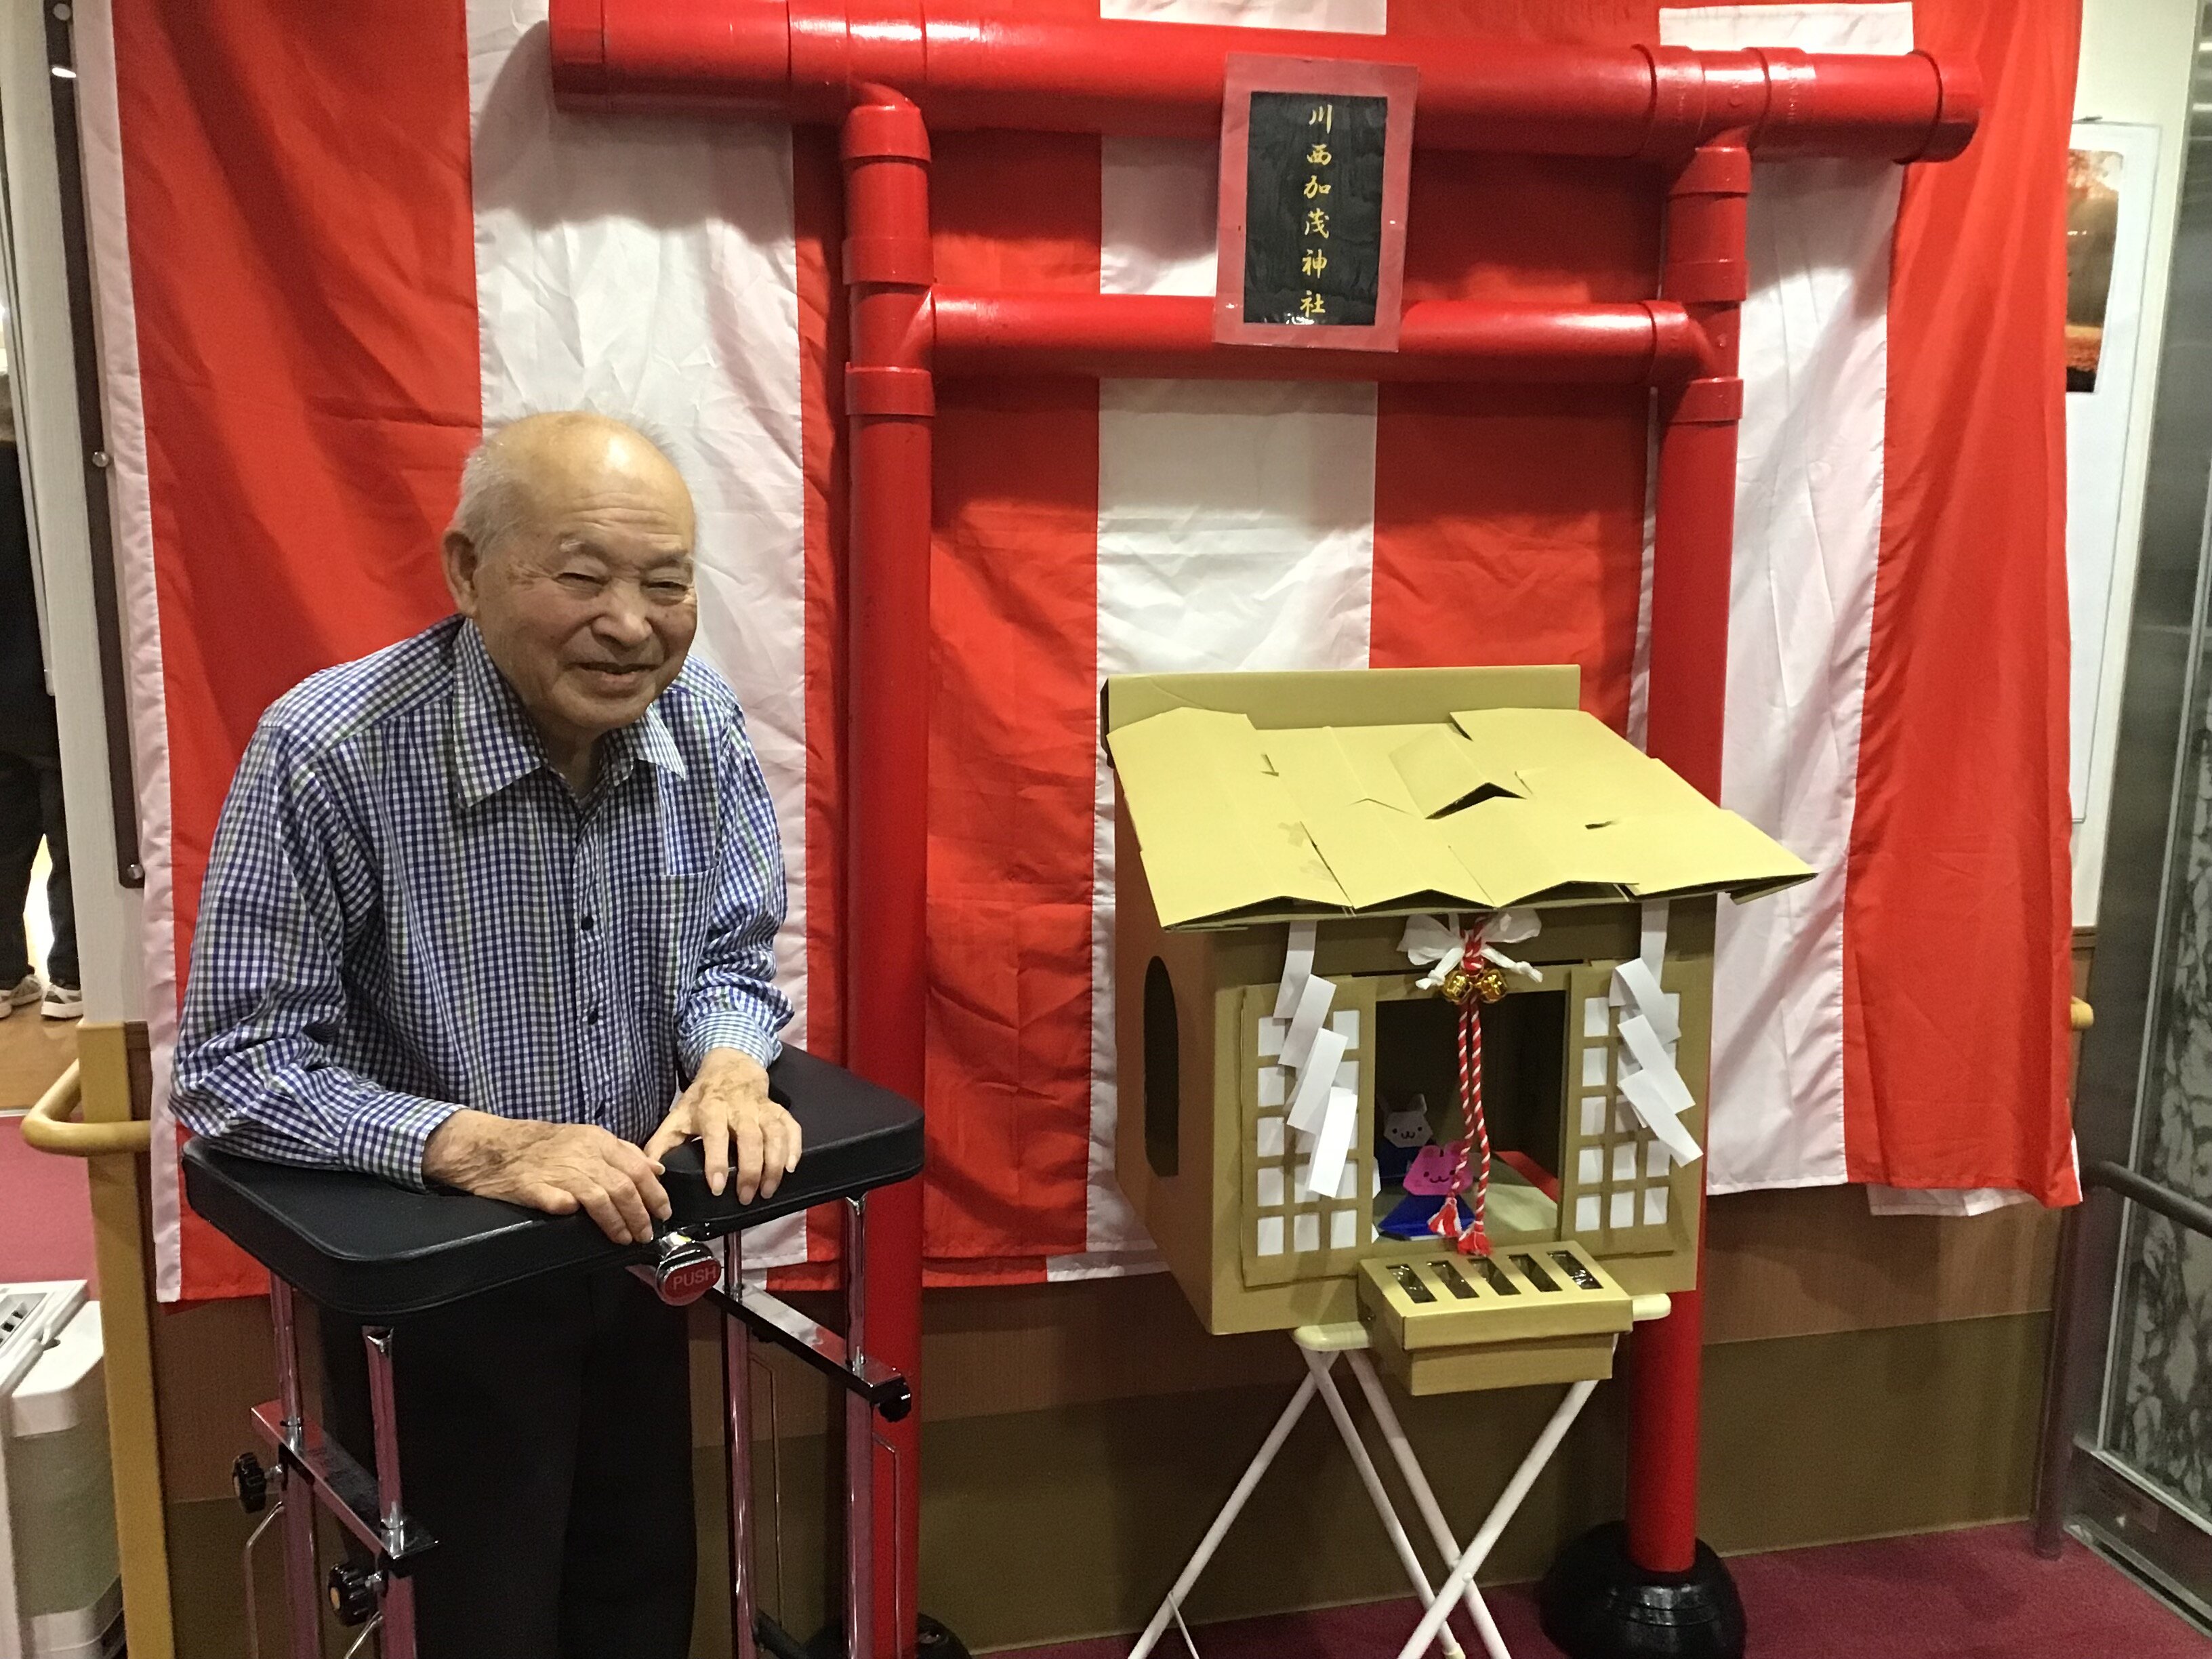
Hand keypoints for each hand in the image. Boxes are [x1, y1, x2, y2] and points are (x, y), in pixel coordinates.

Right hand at [423, 1111, 671, 1244]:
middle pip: (623, 1186)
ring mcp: (557, 1169)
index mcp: (597, 1140)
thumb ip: (623, 1154)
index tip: (663, 1213)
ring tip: (624, 1239)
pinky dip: (569, 1209)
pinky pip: (555, 1199)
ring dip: (616, 1222)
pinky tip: (577, 1219)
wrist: (490, 1145)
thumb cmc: (541, 1145)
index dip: (655, 1193)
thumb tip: (657, 1169)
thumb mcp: (586, 1139)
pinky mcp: (532, 1186)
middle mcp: (582, 1153)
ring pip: (599, 1196)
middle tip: (646, 1234)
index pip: (637, 1168)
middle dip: (639, 1215)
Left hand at [644, 1049, 799, 1202]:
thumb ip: (662, 1144)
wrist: (731, 1066)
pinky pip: (792, 1127)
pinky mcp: (778, 1110)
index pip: (716, 1135)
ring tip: (768, 1190)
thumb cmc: (702, 1099)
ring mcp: (762, 1108)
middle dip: (751, 1171)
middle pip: (750, 1139)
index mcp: (711, 1109)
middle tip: (746, 1197)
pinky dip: (795, 1147)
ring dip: (774, 1164)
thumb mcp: (677, 1116)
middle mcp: (739, 1108)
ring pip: (774, 1135)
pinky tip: (791, 1168)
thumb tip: (651, 1172)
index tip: (717, 1188)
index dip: (717, 1161)